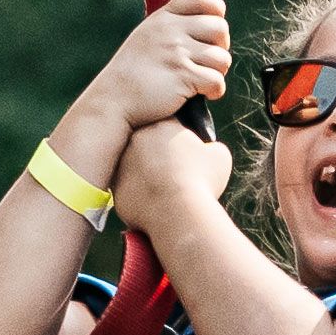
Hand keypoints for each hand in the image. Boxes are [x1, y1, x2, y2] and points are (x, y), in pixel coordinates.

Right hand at [79, 0, 230, 149]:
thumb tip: (210, 21)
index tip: (211, 30)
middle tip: (208, 62)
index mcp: (163, 17)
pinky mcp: (183, 76)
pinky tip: (204, 94)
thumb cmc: (134, 72)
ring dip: (218, 72)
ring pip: (222, 58)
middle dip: (221, 47)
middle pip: (220, 28)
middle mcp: (171, 31)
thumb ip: (173, 26)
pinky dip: (215, 91)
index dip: (215, 10)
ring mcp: (177, 53)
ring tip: (204, 81)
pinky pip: (216, 81)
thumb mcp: (148, 36)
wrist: (114, 99)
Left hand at [117, 111, 230, 231]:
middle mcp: (136, 139)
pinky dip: (142, 198)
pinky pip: (130, 191)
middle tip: (178, 173)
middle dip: (160, 156)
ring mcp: (122, 163)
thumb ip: (214, 148)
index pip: (169, 124)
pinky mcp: (115, 187)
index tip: (187, 152)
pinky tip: (157, 205)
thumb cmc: (201, 181)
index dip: (181, 139)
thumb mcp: (220, 158)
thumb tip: (211, 150)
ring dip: (148, 177)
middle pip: (149, 145)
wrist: (176, 210)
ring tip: (168, 192)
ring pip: (136, 168)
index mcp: (162, 125)